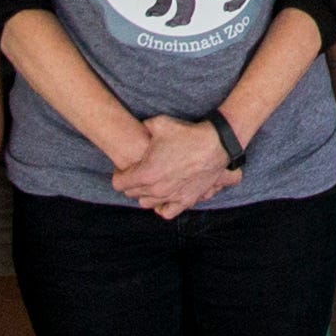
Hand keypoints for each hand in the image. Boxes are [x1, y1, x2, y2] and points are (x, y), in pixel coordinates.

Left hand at [110, 116, 236, 216]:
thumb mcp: (159, 123)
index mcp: (146, 173)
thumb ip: (143, 127)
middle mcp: (156, 189)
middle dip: (131, 183)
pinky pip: (167, 212)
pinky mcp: (186, 200)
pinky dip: (162, 207)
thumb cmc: (187, 135)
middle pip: (132, 194)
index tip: (123, 167)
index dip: (119, 174)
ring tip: (150, 183)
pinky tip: (163, 197)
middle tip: (137, 171)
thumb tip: (139, 128)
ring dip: (145, 194)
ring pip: (147, 203)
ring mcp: (171, 197)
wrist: (215, 145)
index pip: (119, 183)